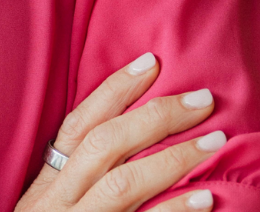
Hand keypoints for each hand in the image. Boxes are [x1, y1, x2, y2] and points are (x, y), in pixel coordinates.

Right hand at [15, 53, 227, 211]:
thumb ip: (75, 182)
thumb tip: (126, 143)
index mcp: (44, 187)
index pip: (78, 124)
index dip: (113, 90)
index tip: (150, 62)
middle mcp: (54, 204)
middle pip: (104, 145)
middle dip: (155, 115)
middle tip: (202, 98)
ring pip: (122, 184)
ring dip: (173, 158)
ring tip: (215, 139)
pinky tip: (207, 199)